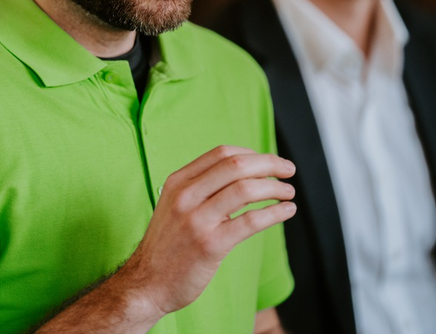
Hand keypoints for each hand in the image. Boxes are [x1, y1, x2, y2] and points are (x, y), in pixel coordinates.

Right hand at [118, 145, 295, 319]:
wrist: (147, 282)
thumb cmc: (167, 245)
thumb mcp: (174, 205)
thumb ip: (201, 189)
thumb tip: (242, 175)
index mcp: (178, 182)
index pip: (221, 153)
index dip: (252, 153)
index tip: (269, 161)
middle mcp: (185, 196)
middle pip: (236, 165)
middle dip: (269, 164)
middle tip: (288, 170)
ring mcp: (197, 220)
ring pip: (245, 190)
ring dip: (275, 187)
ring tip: (288, 192)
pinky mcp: (210, 245)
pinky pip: (250, 221)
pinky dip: (274, 213)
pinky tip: (286, 211)